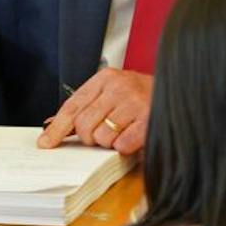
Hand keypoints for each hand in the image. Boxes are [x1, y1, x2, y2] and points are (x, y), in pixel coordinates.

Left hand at [37, 67, 151, 154]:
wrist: (179, 92)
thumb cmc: (142, 95)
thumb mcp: (112, 92)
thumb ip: (85, 107)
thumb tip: (53, 124)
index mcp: (105, 78)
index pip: (72, 106)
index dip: (56, 128)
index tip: (45, 143)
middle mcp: (118, 87)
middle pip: (83, 125)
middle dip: (88, 137)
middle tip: (101, 135)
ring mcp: (134, 103)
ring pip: (101, 137)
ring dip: (109, 142)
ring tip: (122, 131)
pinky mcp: (148, 121)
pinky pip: (122, 145)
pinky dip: (125, 147)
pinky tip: (133, 136)